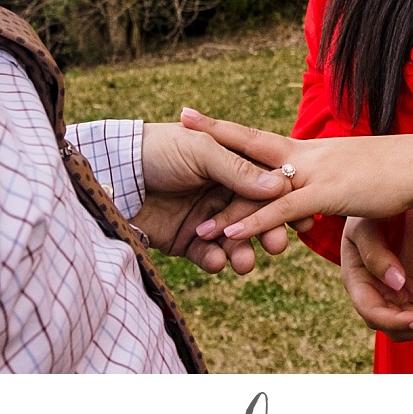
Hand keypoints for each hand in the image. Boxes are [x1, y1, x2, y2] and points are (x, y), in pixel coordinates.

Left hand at [136, 122, 296, 274]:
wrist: (111, 174)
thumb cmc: (157, 150)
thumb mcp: (201, 152)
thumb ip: (238, 171)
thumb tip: (281, 186)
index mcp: (230, 164)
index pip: (265, 185)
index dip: (283, 203)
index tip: (301, 220)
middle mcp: (222, 191)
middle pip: (254, 216)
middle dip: (267, 232)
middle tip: (277, 246)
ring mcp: (205, 217)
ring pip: (234, 240)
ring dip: (243, 252)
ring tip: (244, 263)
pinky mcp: (186, 240)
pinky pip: (208, 254)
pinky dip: (215, 260)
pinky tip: (216, 261)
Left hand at [181, 109, 412, 244]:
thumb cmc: (394, 171)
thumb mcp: (353, 172)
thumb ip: (328, 179)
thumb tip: (315, 188)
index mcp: (310, 150)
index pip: (260, 136)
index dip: (229, 127)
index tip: (198, 113)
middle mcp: (306, 155)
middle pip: (250, 142)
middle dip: (213, 133)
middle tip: (179, 120)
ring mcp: (314, 172)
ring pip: (260, 188)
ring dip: (228, 210)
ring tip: (197, 227)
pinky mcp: (325, 194)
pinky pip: (280, 210)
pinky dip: (254, 223)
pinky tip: (231, 234)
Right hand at [342, 212, 412, 340]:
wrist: (389, 194)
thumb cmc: (369, 208)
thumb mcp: (364, 226)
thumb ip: (376, 254)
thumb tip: (397, 284)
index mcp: (359, 283)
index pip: (374, 313)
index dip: (395, 322)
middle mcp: (379, 295)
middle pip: (399, 326)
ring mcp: (400, 294)